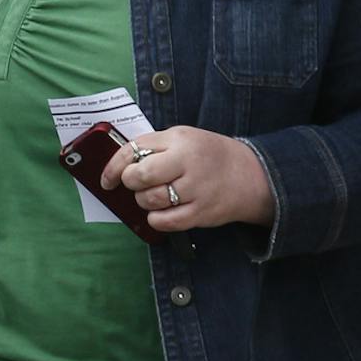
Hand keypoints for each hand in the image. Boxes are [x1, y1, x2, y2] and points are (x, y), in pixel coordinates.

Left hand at [101, 126, 276, 232]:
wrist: (252, 175)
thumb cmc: (208, 156)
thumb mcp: (182, 138)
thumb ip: (153, 147)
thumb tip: (119, 166)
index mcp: (179, 140)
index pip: (133, 150)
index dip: (113, 167)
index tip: (107, 179)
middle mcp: (188, 162)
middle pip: (140, 176)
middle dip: (131, 183)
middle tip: (138, 184)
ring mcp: (196, 189)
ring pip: (150, 200)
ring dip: (144, 201)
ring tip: (154, 196)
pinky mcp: (202, 212)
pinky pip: (165, 222)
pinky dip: (156, 219)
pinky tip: (162, 212)